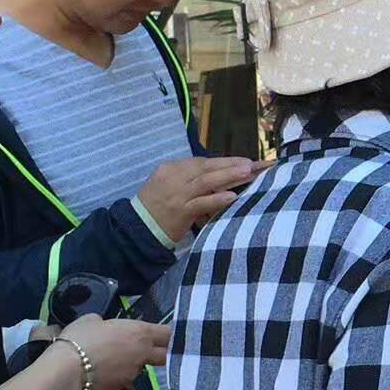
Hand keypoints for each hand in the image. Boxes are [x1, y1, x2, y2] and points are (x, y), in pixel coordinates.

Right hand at [56, 314, 170, 389]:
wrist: (67, 370)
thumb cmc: (81, 337)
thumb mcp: (92, 320)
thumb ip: (106, 323)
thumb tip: (105, 327)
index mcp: (140, 333)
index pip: (168, 333)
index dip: (170, 333)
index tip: (166, 333)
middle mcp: (143, 354)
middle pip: (165, 355)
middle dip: (163, 352)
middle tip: (154, 348)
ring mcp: (134, 373)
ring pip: (143, 366)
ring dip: (135, 362)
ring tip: (116, 358)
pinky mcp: (122, 387)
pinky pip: (126, 377)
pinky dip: (119, 373)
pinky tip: (105, 370)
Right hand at [136, 157, 268, 239]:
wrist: (137, 227)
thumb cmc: (157, 206)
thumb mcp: (170, 186)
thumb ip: (191, 179)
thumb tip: (221, 176)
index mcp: (171, 168)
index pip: (202, 162)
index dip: (224, 161)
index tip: (244, 161)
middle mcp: (174, 177)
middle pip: (206, 167)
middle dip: (231, 164)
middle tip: (252, 164)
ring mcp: (177, 194)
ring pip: (206, 181)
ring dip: (228, 175)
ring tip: (248, 172)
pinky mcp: (179, 211)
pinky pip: (201, 203)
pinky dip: (216, 199)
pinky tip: (232, 197)